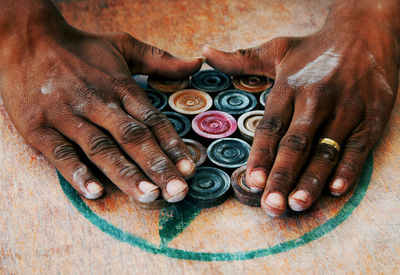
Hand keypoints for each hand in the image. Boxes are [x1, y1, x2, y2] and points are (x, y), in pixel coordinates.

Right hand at [0, 7, 202, 201]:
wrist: (26, 40)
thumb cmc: (80, 48)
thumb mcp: (123, 46)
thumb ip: (160, 59)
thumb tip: (197, 62)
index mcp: (120, 87)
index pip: (152, 121)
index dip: (173, 146)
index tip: (190, 169)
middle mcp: (98, 103)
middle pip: (133, 138)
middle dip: (157, 166)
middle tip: (178, 192)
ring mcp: (68, 115)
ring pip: (101, 148)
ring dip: (125, 174)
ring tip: (148, 196)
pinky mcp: (39, 126)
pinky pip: (60, 152)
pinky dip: (77, 173)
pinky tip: (95, 192)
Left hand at [203, 0, 398, 215]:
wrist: (366, 32)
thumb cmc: (315, 48)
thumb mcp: (277, 50)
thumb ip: (240, 59)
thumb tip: (205, 52)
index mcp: (290, 86)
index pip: (271, 127)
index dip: (260, 155)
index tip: (251, 181)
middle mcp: (316, 99)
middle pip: (296, 144)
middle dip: (282, 176)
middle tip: (270, 205)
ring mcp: (346, 108)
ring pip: (326, 150)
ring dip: (311, 180)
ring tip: (296, 204)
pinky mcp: (372, 115)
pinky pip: (359, 147)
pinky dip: (348, 170)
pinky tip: (335, 190)